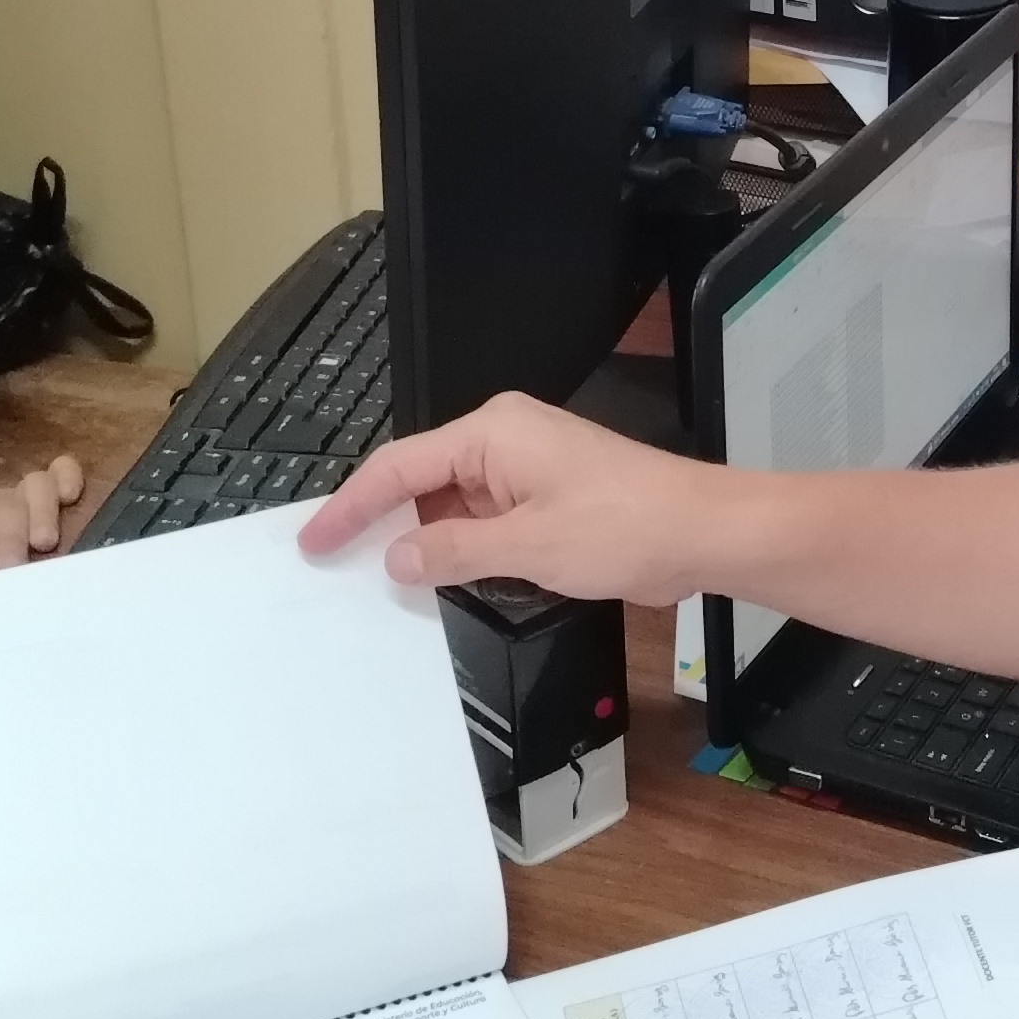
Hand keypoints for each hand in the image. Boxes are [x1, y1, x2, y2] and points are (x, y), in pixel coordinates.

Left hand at [0, 455, 82, 581]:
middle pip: (3, 504)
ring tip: (45, 543)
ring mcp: (18, 498)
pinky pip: (61, 471)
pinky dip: (69, 479)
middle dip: (10, 534)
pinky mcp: (45, 499)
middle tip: (14, 565)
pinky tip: (72, 497)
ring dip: (43, 512)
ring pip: (36, 484)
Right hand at [298, 393, 720, 599]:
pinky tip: (444, 582)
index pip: (399, 466)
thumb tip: (399, 559)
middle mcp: (506, 441)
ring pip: (454, 505)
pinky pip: (487, 521)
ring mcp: (529, 470)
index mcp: (493, 433)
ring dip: (427, 543)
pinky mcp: (550, 498)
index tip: (314, 540)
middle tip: (336, 567)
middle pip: (422, 482)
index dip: (351, 506)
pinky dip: (464, 549)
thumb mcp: (527, 546)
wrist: (704, 531)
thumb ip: (454, 552)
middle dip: (383, 525)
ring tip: (382, 584)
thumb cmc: (628, 524)